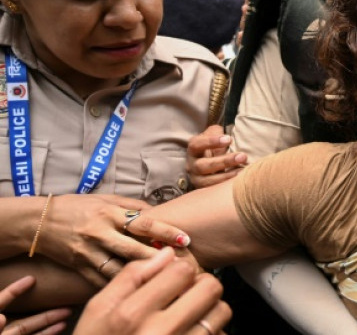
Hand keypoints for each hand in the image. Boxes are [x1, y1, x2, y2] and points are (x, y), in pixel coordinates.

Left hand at [0, 275, 70, 334]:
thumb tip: (1, 318)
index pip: (3, 299)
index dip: (16, 289)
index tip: (31, 278)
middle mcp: (2, 326)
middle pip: (24, 312)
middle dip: (44, 304)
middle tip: (63, 295)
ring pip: (32, 325)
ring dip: (51, 319)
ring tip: (68, 311)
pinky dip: (48, 332)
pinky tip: (61, 326)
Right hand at [36, 195, 190, 287]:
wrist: (38, 222)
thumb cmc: (77, 207)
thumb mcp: (105, 199)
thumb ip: (132, 206)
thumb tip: (160, 211)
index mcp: (109, 213)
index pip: (143, 223)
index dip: (166, 231)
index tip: (185, 239)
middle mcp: (99, 233)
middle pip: (133, 249)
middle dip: (158, 258)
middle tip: (181, 264)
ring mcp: (88, 252)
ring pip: (118, 268)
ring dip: (141, 275)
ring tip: (163, 279)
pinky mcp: (79, 267)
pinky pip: (102, 280)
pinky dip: (120, 285)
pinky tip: (138, 289)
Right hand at [74, 248, 230, 334]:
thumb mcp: (98, 310)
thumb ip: (131, 276)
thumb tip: (166, 253)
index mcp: (133, 314)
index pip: (182, 270)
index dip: (179, 269)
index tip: (173, 278)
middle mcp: (161, 333)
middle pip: (210, 288)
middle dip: (201, 285)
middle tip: (186, 293)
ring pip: (221, 312)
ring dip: (210, 309)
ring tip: (190, 314)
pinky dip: (210, 331)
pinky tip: (189, 333)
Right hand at [186, 126, 245, 188]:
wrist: (210, 160)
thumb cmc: (215, 145)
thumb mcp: (214, 134)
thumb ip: (218, 132)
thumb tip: (228, 137)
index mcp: (193, 148)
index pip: (198, 144)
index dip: (212, 142)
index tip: (229, 139)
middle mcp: (191, 165)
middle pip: (204, 165)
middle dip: (224, 161)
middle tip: (242, 157)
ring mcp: (196, 179)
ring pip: (208, 181)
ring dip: (227, 176)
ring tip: (243, 171)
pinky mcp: (203, 190)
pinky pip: (213, 190)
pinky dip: (225, 186)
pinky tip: (239, 181)